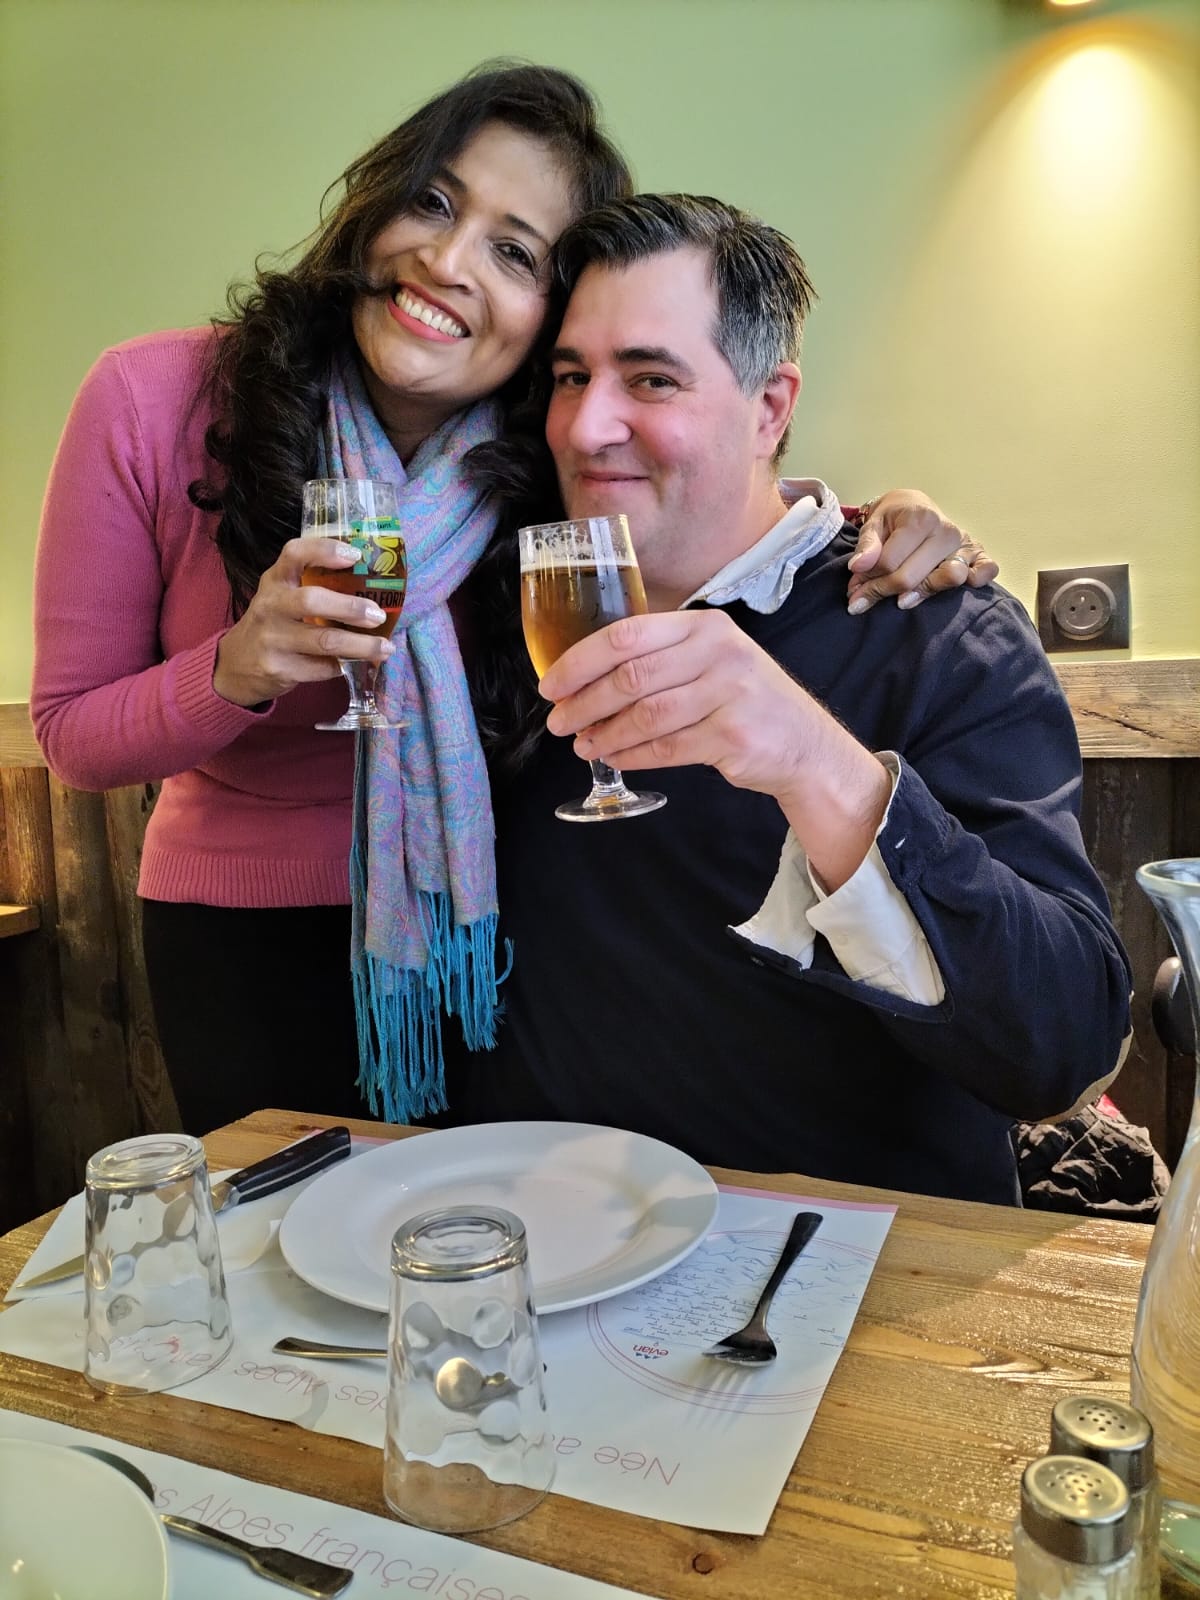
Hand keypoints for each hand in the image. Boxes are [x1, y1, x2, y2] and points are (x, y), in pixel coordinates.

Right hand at [212, 537, 396, 708]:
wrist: (236, 665)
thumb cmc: (273, 623)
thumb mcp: (281, 596)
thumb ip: (313, 585)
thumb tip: (372, 585)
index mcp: (275, 581)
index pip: (294, 554)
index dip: (324, 551)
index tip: (355, 555)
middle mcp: (270, 606)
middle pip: (312, 601)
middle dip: (351, 607)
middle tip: (378, 615)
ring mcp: (272, 639)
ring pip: (325, 641)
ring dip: (362, 646)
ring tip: (385, 647)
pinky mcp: (279, 670)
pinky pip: (323, 668)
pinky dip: (344, 665)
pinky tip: (355, 663)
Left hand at [541, 610, 889, 888]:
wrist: (804, 743)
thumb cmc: (744, 700)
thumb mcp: (711, 661)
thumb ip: (660, 659)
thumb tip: (585, 679)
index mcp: (704, 627)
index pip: (627, 635)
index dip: (580, 661)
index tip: (552, 684)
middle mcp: (719, 653)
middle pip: (631, 677)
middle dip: (584, 702)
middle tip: (559, 721)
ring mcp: (728, 695)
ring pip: (645, 716)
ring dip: (604, 734)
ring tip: (582, 745)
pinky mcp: (731, 736)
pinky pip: (666, 748)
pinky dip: (632, 755)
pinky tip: (614, 757)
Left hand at [846, 490, 998, 613]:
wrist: (915, 506)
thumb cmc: (894, 518)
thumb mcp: (873, 525)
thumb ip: (866, 546)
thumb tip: (858, 568)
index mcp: (919, 519)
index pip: (889, 562)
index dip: (866, 579)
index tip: (854, 588)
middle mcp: (946, 531)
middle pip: (912, 576)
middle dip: (882, 591)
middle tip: (862, 600)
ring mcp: (964, 544)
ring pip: (947, 578)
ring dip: (920, 593)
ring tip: (900, 600)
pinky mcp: (978, 554)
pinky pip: (987, 569)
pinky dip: (977, 579)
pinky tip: (955, 587)